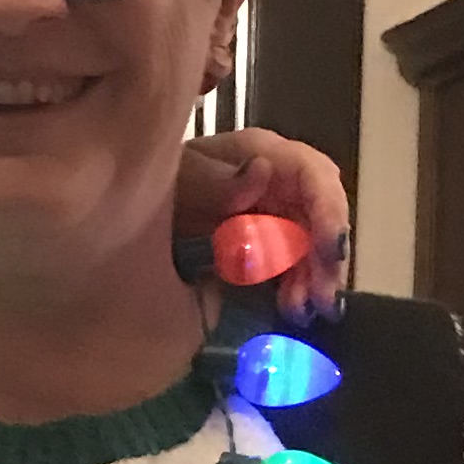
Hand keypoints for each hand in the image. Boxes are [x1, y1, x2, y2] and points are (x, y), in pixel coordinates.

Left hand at [176, 129, 350, 319]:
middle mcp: (276, 181)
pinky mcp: (265, 246)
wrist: (133, 218)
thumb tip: (263, 172)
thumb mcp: (179, 180)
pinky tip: (292, 309)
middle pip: (320, 213)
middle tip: (322, 299)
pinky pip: (293, 266)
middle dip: (324, 256)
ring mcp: (272, 214)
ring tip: (301, 310)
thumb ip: (216, 180)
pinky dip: (296, 288)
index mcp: (260, 153)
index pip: (312, 173)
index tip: (330, 251)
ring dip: (313, 279)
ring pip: (311, 244)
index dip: (328, 209)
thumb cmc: (159, 188)